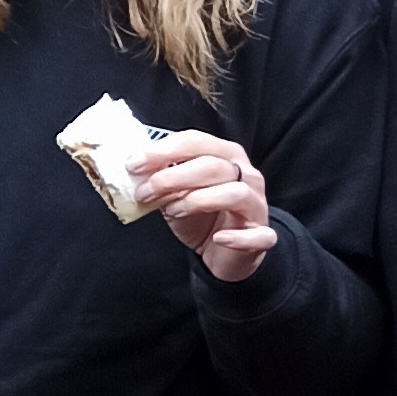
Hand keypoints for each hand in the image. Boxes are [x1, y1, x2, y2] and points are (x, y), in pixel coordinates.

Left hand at [133, 130, 276, 283]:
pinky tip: (218, 238)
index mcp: (226, 156)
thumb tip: (135, 171)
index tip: (133, 164)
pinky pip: (258, 235)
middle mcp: (247, 175)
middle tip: (145, 191)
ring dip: (197, 200)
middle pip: (213, 165)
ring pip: (234, 192)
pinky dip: (236, 237)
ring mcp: (257, 204)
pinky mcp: (262, 235)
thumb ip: (162, 179)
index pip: (197, 142)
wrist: (224, 253)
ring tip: (173, 211)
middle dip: (172, 177)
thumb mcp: (177, 193)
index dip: (163, 151)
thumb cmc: (202, 217)